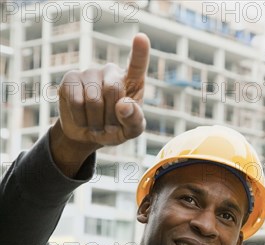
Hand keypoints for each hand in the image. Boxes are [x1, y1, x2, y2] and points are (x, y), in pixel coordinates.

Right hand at [52, 33, 149, 153]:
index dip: (139, 52)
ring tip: (96, 123)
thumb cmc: (116, 128)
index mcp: (131, 81)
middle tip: (110, 125)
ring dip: (96, 121)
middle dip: (111, 116)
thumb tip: (123, 104)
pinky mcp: (70, 78)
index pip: (137, 65)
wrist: (88, 134)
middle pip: (113, 90)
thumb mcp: (131, 130)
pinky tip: (83, 119)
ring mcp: (90, 72)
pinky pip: (76, 102)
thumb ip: (134, 120)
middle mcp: (111, 71)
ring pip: (93, 100)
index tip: (141, 37)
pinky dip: (81, 118)